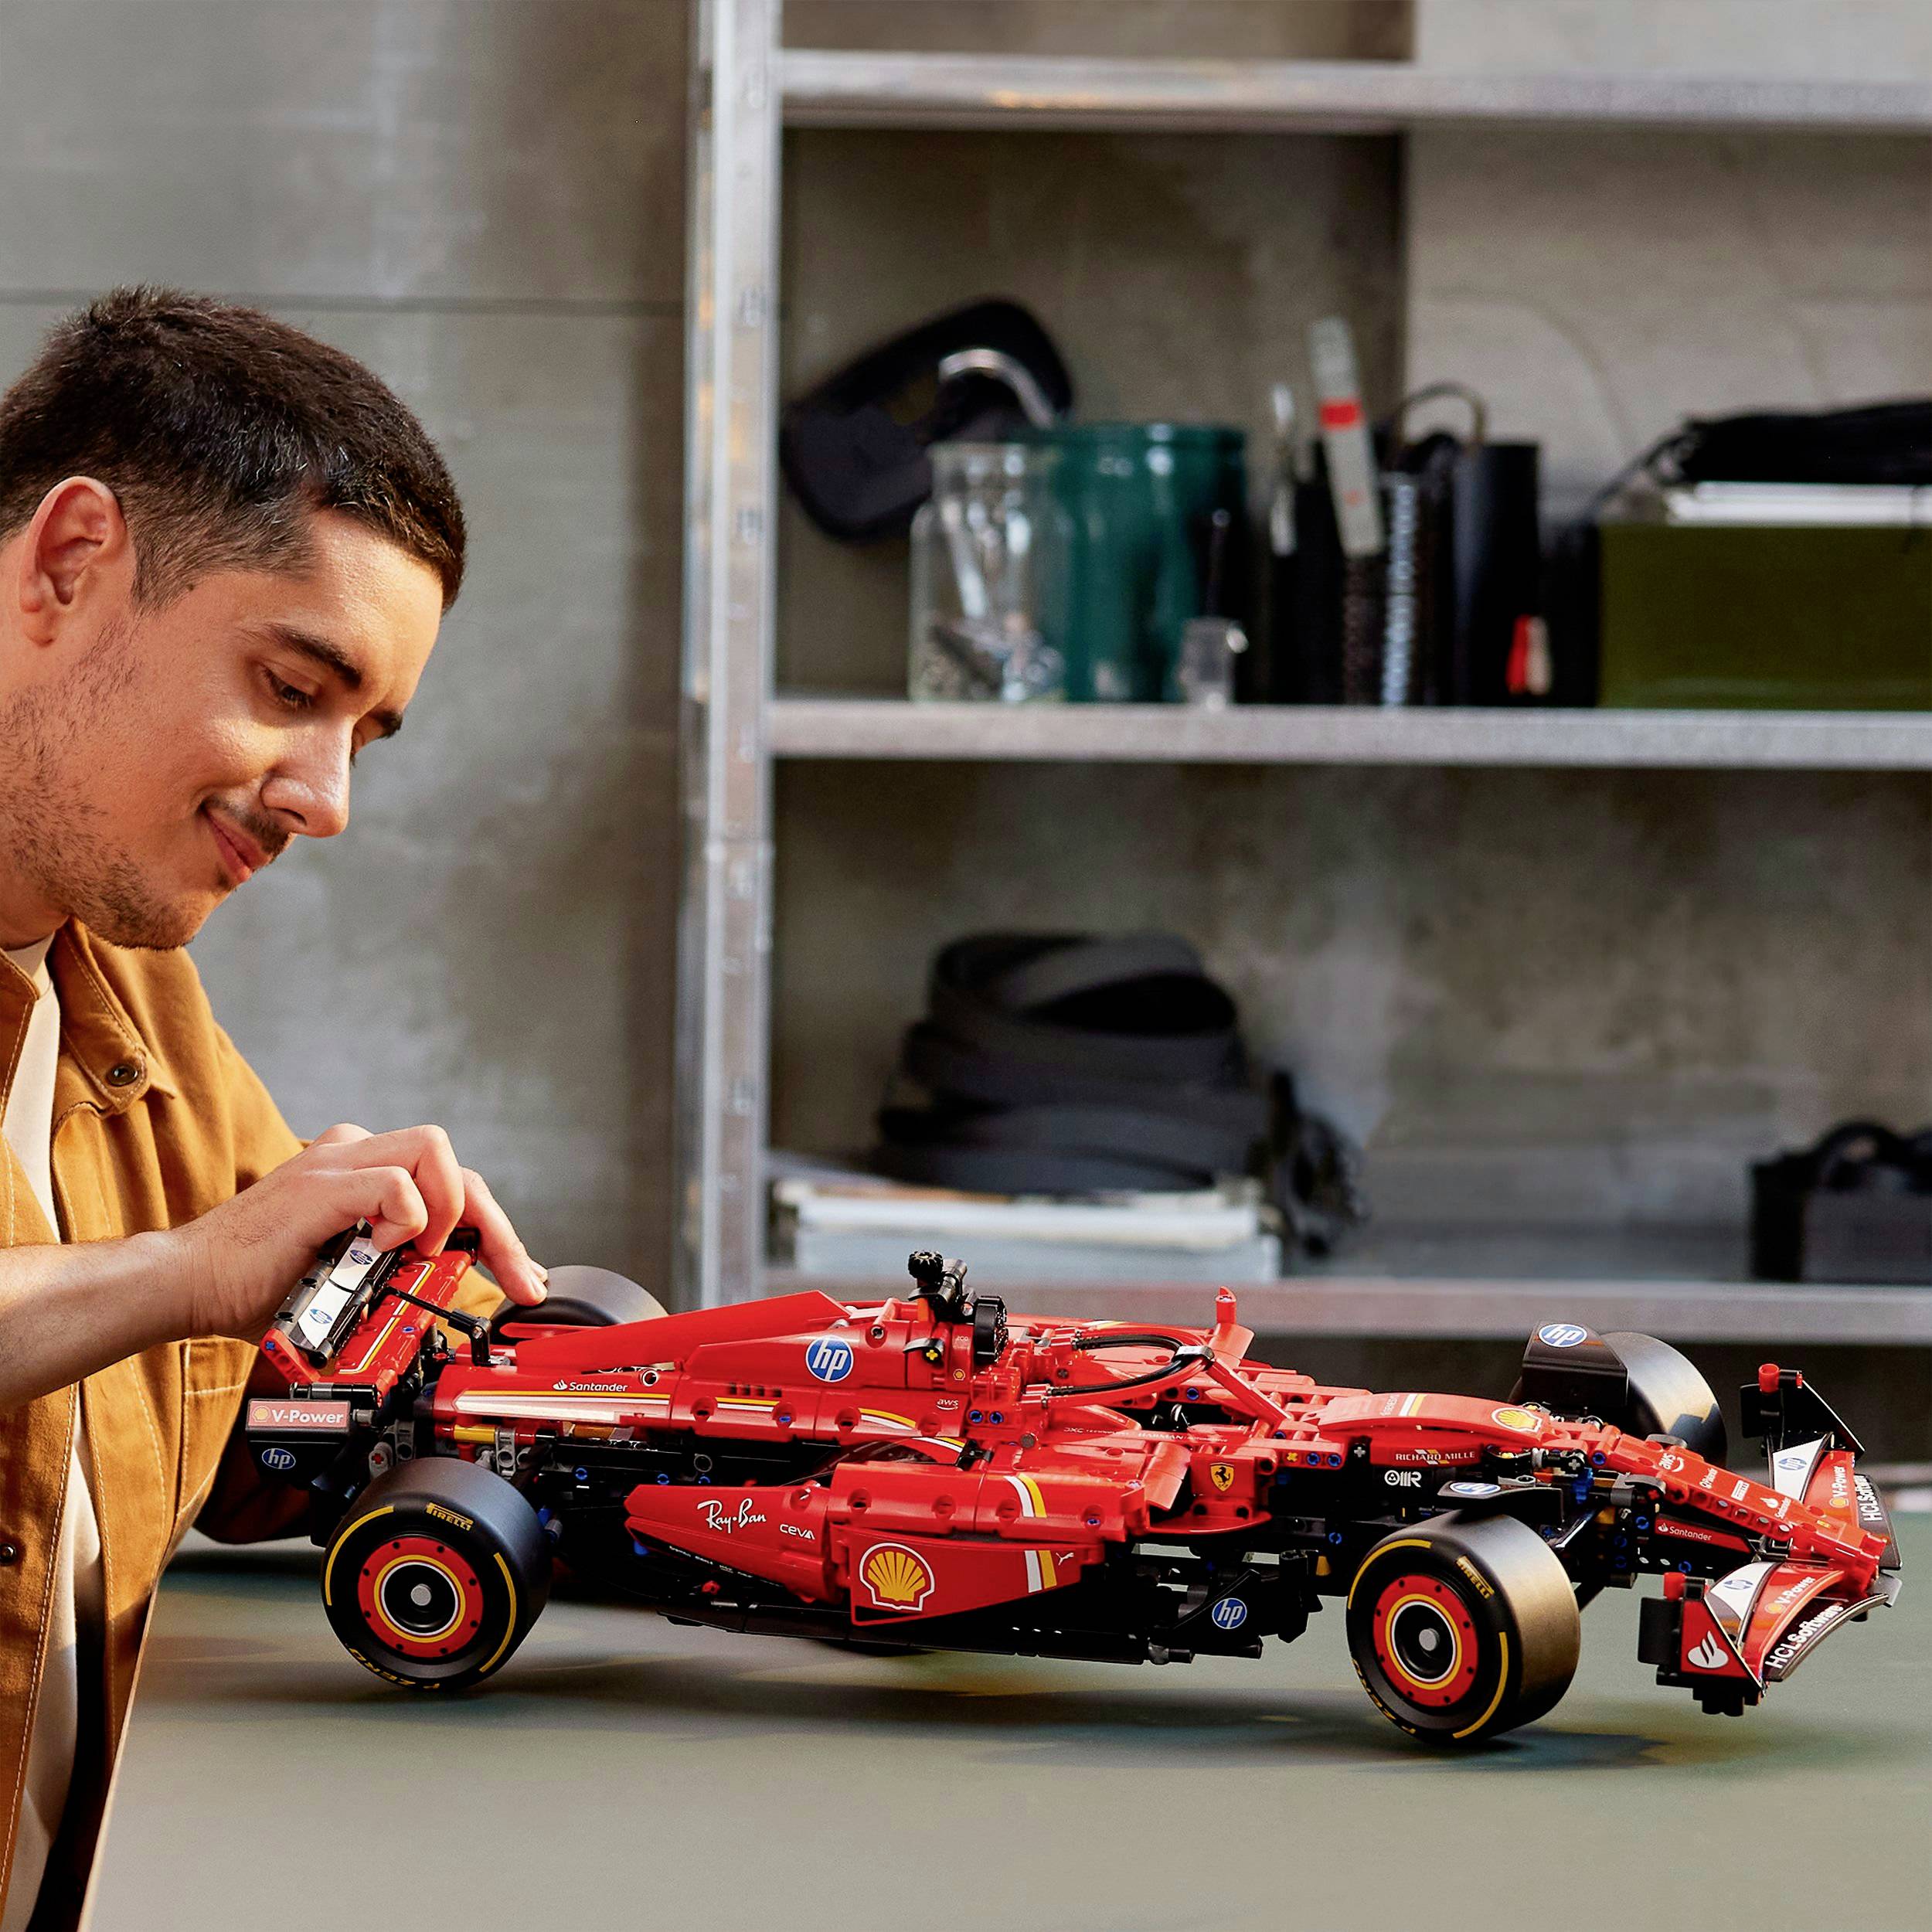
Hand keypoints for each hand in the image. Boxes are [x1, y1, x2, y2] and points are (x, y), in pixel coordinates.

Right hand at [168, 1122, 548, 1341]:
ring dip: (451, 1209)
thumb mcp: (348, 1278)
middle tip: (516, 1276)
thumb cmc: (258, 1287)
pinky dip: (406, 1218)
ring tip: (431, 1255)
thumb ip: (394, 1271)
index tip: (520, 1274)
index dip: (494, 1227)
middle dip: (497, 1226)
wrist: (186, 1287)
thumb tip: (448, 1293)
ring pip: (434, 1149)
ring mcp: (335, 1164)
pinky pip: (391, 1182)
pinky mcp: (318, 1186)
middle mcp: (354, 1155)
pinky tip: (387, 1251)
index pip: (451, 1182)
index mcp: (363, 1173)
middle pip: (455, 1165)